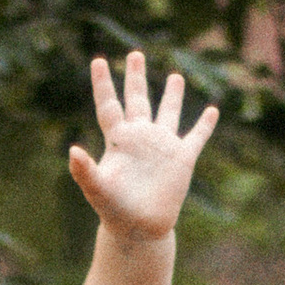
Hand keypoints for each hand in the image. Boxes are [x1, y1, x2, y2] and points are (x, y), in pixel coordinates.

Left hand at [66, 50, 219, 244]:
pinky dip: (204, 125)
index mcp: (118, 140)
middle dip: (136, 77)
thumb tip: (72, 151)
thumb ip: (84, 170)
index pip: (109, 105)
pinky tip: (212, 111)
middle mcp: (140, 137)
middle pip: (138, 99)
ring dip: (172, 95)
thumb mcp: (97, 189)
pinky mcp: (182, 159)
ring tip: (175, 75)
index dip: (103, 83)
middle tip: (136, 54)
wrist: (139, 230)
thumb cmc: (114, 211)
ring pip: (168, 113)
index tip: (98, 61)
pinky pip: (196, 137)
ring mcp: (162, 146)